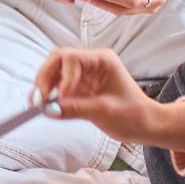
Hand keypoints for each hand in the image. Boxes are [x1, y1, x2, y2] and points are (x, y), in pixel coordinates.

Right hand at [34, 48, 174, 146]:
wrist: (145, 126)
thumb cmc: (133, 115)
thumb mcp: (104, 112)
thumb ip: (75, 109)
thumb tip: (48, 110)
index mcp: (102, 60)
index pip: (71, 58)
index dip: (62, 76)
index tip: (62, 97)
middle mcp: (91, 63)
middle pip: (57, 60)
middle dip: (45, 78)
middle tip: (39, 100)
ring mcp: (83, 75)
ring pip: (54, 72)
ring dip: (44, 86)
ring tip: (38, 105)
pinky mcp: (79, 89)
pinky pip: (58, 87)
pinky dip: (50, 95)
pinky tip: (46, 107)